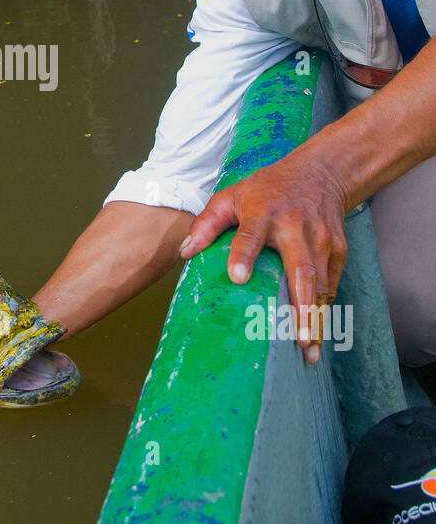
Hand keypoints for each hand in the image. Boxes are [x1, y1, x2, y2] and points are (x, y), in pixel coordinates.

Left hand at [178, 149, 349, 363]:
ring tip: (309, 350)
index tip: (237, 278)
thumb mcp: (232, 195)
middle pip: (300, 268)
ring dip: (316, 318)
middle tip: (296, 338)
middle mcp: (296, 227)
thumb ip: (207, 223)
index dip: (243, 255)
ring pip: (320, 283)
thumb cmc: (267, 189)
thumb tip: (185, 252)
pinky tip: (318, 336)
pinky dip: (326, 310)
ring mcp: (321, 239)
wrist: (321, 173)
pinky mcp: (338, 249)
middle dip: (300, 304)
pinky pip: (331, 284)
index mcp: (264, 212)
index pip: (250, 235)